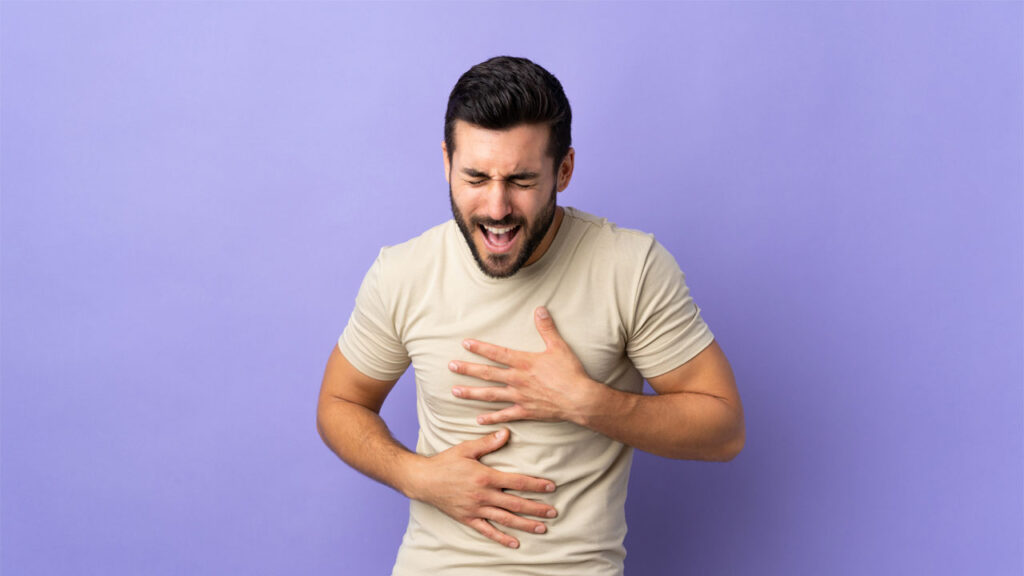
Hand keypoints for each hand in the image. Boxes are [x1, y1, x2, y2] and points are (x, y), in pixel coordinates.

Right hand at [410, 428, 557, 548]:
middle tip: (554, 512)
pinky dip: (502, 538)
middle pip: (516, 504)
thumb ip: (488, 443)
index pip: (517, 482)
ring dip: (526, 524)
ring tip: (543, 528)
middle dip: (537, 508)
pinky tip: (515, 543)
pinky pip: (487, 530)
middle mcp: (483, 495)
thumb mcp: (466, 449)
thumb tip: (506, 433)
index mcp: (485, 477)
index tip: (551, 487)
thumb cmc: (445, 462)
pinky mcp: (468, 518)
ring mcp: (476, 509)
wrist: (423, 480)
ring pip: (506, 519)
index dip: (536, 485)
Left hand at [448, 307, 600, 424]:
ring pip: (490, 394)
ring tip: (455, 392)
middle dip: (467, 369)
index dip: (480, 348)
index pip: (497, 353)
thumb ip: (546, 328)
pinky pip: (504, 415)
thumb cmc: (570, 372)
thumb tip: (540, 309)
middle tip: (450, 366)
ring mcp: (519, 397)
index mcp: (523, 362)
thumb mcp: (559, 346)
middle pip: (487, 373)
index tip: (465, 343)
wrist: (580, 399)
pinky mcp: (525, 411)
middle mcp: (517, 380)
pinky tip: (477, 419)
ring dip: (471, 393)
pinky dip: (490, 417)